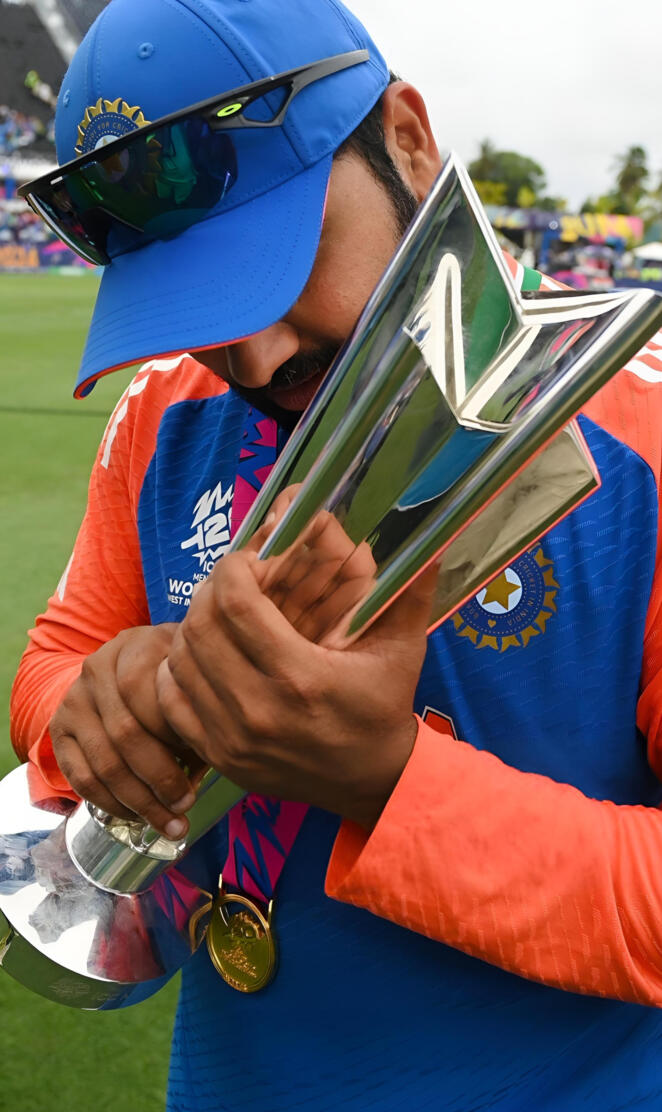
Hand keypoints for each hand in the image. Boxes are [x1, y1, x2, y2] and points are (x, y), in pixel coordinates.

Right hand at [51, 624, 203, 837]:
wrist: (119, 668)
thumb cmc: (171, 678)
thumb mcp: (189, 677)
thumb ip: (198, 709)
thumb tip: (213, 758)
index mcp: (136, 646)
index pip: (151, 694)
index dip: (179, 734)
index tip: (209, 761)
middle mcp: (96, 667)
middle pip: (127, 734)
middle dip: (161, 779)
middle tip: (188, 805)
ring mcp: (73, 699)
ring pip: (104, 763)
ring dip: (140, 802)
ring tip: (171, 823)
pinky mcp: (58, 729)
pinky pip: (81, 778)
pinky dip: (112, 804)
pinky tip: (138, 817)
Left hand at [156, 551, 438, 829]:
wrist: (372, 781)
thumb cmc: (383, 707)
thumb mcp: (402, 649)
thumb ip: (409, 590)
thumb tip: (428, 542)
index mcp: (302, 676)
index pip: (237, 603)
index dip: (233, 569)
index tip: (248, 560)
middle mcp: (260, 709)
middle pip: (201, 626)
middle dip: (210, 591)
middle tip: (230, 582)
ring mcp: (233, 738)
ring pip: (181, 660)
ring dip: (193, 626)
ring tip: (218, 614)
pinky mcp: (220, 757)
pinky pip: (171, 701)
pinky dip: (178, 670)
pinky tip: (202, 655)